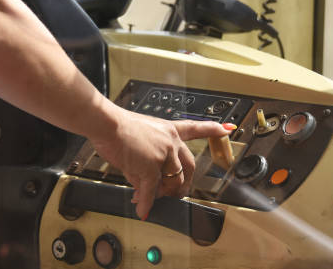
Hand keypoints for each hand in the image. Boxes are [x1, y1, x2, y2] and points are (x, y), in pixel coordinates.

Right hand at [89, 106, 231, 219]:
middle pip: (188, 168)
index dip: (212, 129)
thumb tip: (144, 186)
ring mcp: (163, 154)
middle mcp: (170, 141)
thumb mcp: (139, 138)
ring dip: (157, 194)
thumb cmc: (117, 128)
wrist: (106, 124)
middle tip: (173, 195)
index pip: (195, 128)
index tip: (226, 129)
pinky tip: (142, 208)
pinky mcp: (151, 167)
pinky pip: (151, 191)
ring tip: (144, 197)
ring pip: (169, 183)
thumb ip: (147, 161)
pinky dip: (146, 202)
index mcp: (168, 130)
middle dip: (181, 186)